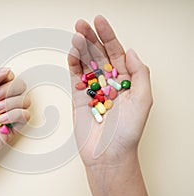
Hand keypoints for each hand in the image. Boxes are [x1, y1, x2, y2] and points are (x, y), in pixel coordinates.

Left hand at [0, 68, 30, 195]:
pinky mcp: (10, 131)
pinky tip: (1, 121)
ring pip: (24, 100)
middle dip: (8, 90)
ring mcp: (4, 117)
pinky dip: (16, 115)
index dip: (4, 78)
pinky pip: (25, 117)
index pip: (7, 76)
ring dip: (11, 103)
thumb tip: (6, 71)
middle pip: (19, 87)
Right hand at [68, 16, 151, 195]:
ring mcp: (92, 88)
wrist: (108, 154)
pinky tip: (72, 52)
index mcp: (125, 81)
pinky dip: (73, 63)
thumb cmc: (128, 131)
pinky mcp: (78, 97)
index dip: (108, 36)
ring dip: (80, 48)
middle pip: (98, 54)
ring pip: (85, 63)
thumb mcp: (143, 100)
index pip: (116, 53)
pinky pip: (75, 76)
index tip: (99, 21)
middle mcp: (108, 82)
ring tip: (76, 34)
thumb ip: (139, 73)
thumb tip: (130, 51)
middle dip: (90, 38)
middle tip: (82, 24)